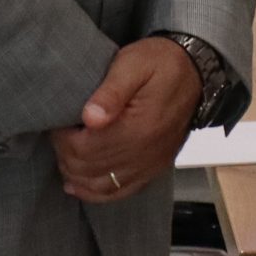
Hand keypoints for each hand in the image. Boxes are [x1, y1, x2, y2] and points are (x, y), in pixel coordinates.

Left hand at [51, 36, 197, 203]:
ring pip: (101, 186)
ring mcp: (151, 164)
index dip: (63, 139)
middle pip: (89, 170)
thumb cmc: (160, 62)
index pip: (85, 149)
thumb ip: (111, 91)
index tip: (59, 122)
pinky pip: (120, 192)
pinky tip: (79, 185)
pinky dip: (96, 193)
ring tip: (66, 155)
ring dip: (76, 175)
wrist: (196, 70)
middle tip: (60, 134)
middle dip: (66, 155)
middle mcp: (145, 153)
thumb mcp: (134, 63)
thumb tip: (90, 118)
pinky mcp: (154, 168)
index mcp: (139, 128)